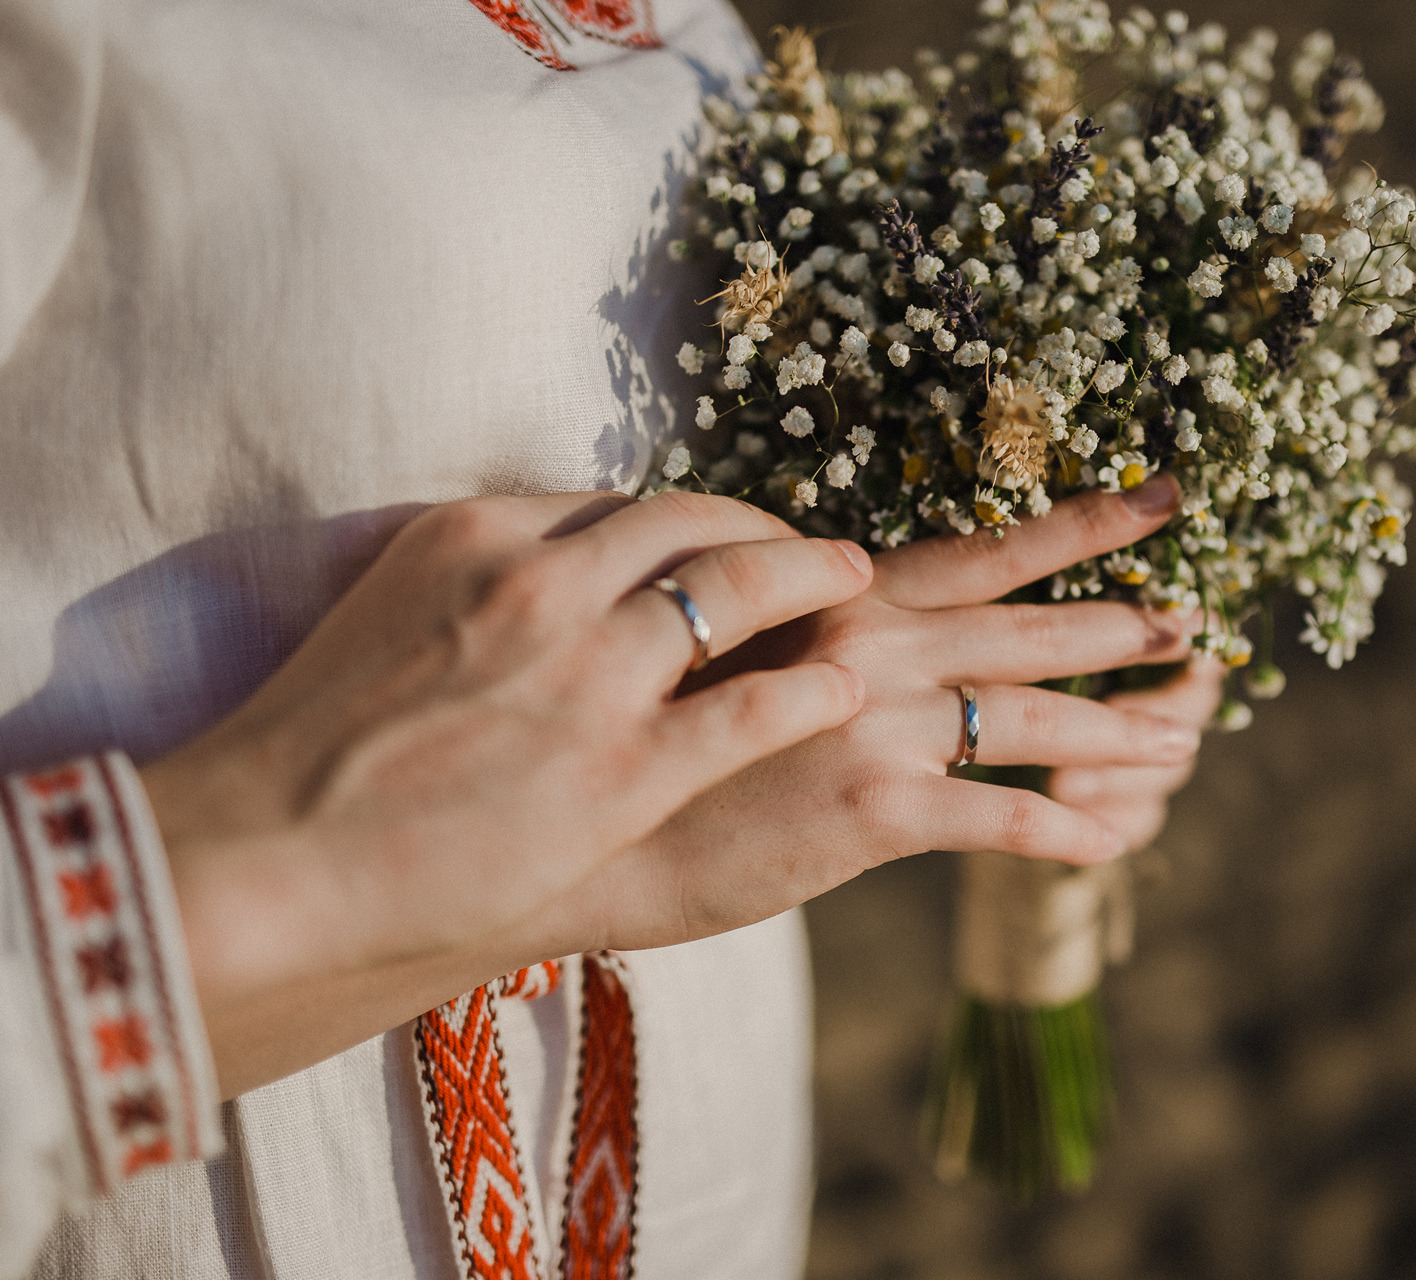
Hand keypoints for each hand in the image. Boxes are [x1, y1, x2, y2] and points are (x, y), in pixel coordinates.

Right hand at [141, 490, 870, 1093]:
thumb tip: (547, 565)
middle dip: (773, 534)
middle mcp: (544, 587)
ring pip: (743, 596)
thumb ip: (479, 581)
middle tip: (821, 552)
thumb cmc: (315, 750)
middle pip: (699, 528)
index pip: (628, 504)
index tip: (737, 533)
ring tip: (859, 589)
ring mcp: (589, 679)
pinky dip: (812, 690)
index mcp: (480, 538)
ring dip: (815, 584)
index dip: (702, 517)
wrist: (266, 855)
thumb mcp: (392, 617)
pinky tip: (844, 688)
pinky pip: (756, 708)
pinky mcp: (622, 775)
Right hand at [519, 475, 1205, 953]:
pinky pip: (1001, 820)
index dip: (1079, 521)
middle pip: (1030, 622)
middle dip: (1122, 613)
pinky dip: (1066, 831)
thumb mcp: (716, 645)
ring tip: (1183, 727)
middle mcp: (874, 646)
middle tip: (1196, 613)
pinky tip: (1114, 840)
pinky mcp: (874, 813)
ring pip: (1033, 716)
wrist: (576, 811)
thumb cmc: (636, 724)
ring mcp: (878, 726)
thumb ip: (788, 617)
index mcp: (844, 600)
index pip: (984, 548)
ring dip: (1119, 725)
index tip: (1155, 495)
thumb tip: (821, 592)